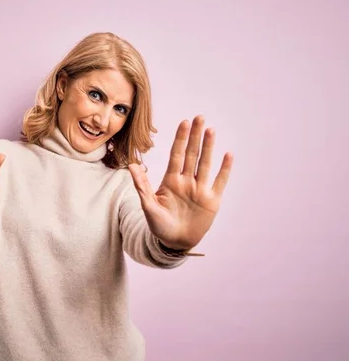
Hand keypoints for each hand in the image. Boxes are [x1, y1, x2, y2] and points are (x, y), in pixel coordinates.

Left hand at [128, 116, 232, 249]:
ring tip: (210, 130)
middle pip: (192, 154)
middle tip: (199, 117)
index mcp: (171, 180)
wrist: (174, 243)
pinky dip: (224, 169)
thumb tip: (132, 165)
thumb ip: (142, 185)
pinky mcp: (211, 201)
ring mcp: (200, 190)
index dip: (180, 139)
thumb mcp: (148, 206)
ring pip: (205, 164)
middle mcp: (187, 181)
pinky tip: (228, 155)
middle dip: (195, 136)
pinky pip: (219, 182)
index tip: (184, 122)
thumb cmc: (158, 225)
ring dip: (208, 147)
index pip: (177, 155)